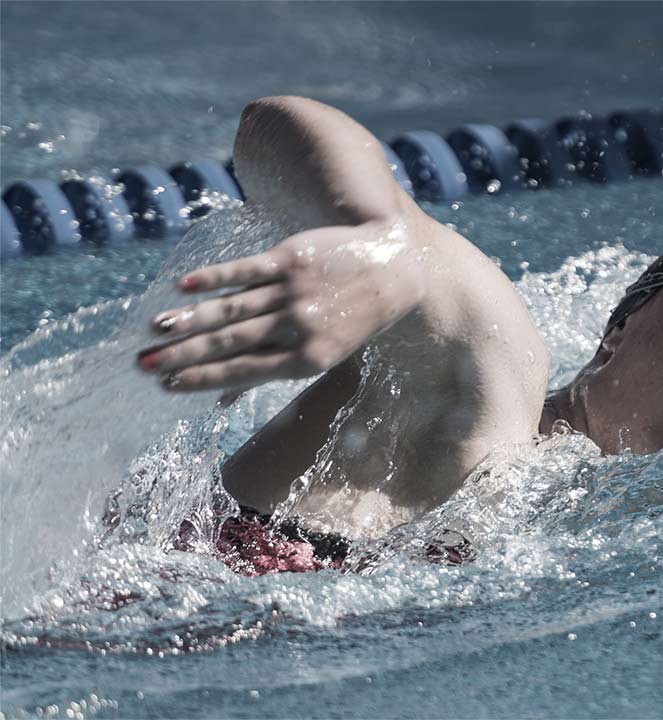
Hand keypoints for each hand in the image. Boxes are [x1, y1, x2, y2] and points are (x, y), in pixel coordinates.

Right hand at [137, 219, 423, 392]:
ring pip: (235, 309)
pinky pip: (247, 270)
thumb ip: (272, 371)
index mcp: (309, 358)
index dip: (203, 379)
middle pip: (233, 343)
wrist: (392, 265)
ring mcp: (295, 291)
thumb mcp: (324, 353)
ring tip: (156, 329)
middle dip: (185, 354)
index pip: (244, 371)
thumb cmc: (352, 318)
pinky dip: (215, 279)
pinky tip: (185, 288)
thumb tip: (222, 403)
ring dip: (192, 320)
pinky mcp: (292, 258)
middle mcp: (300, 326)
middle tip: (144, 364)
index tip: (166, 384)